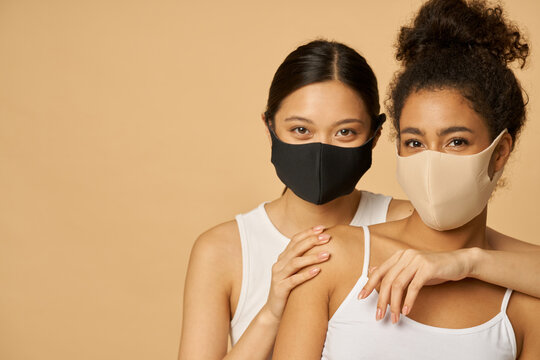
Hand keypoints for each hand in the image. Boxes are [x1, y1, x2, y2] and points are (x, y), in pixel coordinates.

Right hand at [263, 226, 330, 321]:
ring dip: (312, 257)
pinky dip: (306, 275)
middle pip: (296, 248)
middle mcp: (279, 264)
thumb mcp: (295, 272)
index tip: (322, 228)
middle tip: (327, 237)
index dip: (308, 233)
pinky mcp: (280, 289)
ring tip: (327, 255)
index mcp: (283, 258)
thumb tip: (324, 248)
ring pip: (295, 262)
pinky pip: (294, 280)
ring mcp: (278, 276)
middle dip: (312, 241)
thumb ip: (303, 260)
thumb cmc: (289, 290)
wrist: (274, 311)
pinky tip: (317, 271)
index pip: (295, 240)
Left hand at [358, 248, 474, 323]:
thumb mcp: (412, 269)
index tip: (361, 297)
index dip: (369, 284)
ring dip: (394, 304)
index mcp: (399, 255)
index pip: (379, 271)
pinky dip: (408, 300)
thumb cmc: (434, 268)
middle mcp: (406, 256)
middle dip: (382, 300)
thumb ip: (394, 271)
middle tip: (379, 315)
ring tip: (394, 317)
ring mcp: (416, 260)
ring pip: (399, 285)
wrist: (459, 262)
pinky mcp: (428, 268)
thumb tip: (372, 272)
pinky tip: (406, 311)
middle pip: (387, 280)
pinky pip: (414, 287)